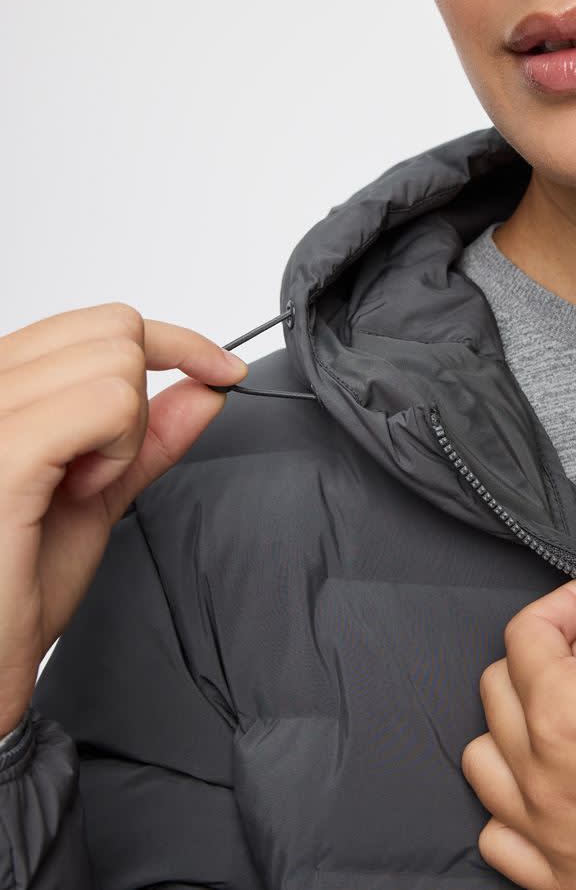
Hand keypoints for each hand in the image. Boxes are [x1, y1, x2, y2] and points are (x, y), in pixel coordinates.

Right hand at [0, 302, 246, 733]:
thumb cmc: (15, 588)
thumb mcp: (100, 495)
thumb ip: (150, 435)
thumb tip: (207, 385)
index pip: (100, 320)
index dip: (176, 341)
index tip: (221, 370)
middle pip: (116, 331)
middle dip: (139, 400)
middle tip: (99, 471)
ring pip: (118, 360)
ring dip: (124, 433)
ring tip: (75, 488)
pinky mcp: (2, 448)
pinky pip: (108, 402)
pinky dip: (117, 448)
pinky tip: (79, 491)